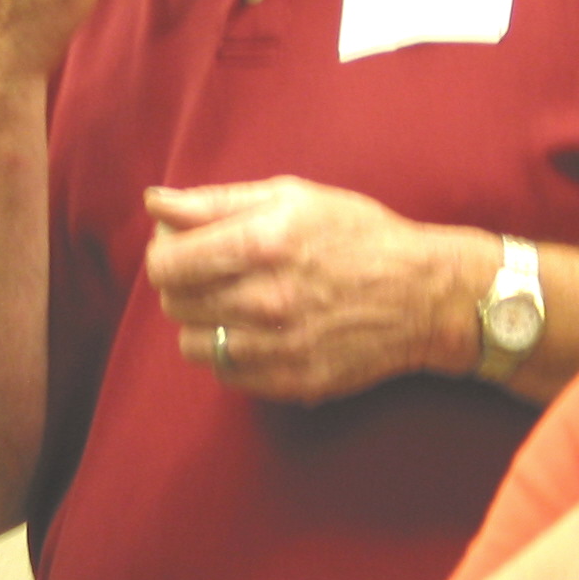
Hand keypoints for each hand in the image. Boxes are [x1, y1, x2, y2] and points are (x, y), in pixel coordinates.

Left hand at [145, 177, 477, 404]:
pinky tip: (261, 332)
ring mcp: (279, 347)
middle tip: (216, 274)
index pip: (167, 264)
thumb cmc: (357, 236)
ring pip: (193, 343)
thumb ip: (215, 202)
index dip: (164, 255)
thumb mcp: (291, 198)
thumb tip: (154, 203)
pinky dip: (233, 353)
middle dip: (185, 285)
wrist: (424, 296)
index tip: (180, 251)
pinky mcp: (291, 381)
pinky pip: (226, 373)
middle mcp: (267, 299)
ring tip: (238, 305)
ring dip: (205, 322)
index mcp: (263, 243)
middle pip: (175, 303)